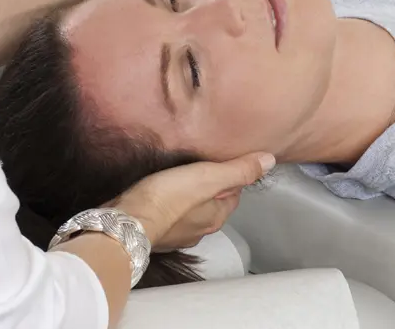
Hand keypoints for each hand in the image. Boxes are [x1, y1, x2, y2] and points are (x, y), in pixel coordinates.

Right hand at [111, 152, 274, 251]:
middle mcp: (200, 230)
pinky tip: (157, 193)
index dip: (229, 174)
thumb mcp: (207, 176)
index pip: (233, 192)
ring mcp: (177, 235)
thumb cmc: (167, 197)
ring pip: (189, 210)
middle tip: (196, 164)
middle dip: (207, 186)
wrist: (125, 221)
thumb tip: (269, 161)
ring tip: (175, 175)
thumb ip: (238, 170)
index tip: (218, 160)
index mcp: (216, 216)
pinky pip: (168, 215)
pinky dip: (167, 205)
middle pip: (211, 202)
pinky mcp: (156, 233)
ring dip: (186, 196)